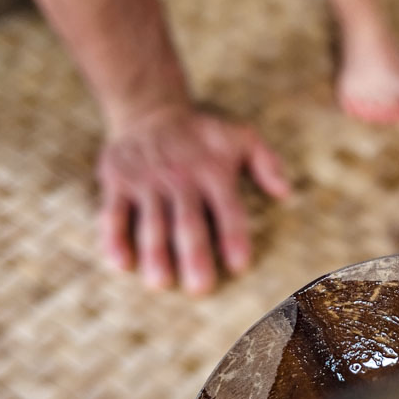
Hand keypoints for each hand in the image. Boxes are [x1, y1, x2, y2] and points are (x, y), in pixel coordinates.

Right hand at [97, 107, 289, 294]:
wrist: (149, 110)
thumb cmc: (202, 136)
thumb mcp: (241, 137)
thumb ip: (266, 162)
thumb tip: (285, 192)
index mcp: (213, 171)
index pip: (227, 208)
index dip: (233, 236)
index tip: (238, 266)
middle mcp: (180, 178)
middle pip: (188, 222)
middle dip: (193, 255)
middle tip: (199, 288)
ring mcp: (146, 181)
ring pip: (151, 221)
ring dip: (154, 253)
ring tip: (160, 282)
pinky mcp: (118, 182)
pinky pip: (113, 212)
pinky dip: (114, 237)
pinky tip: (121, 263)